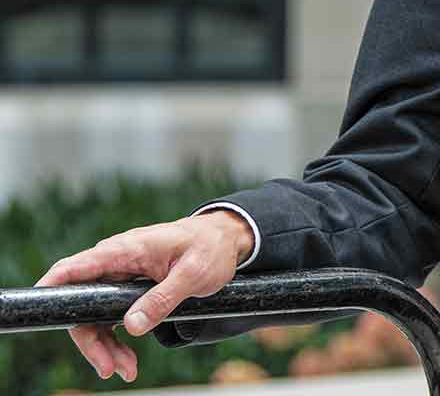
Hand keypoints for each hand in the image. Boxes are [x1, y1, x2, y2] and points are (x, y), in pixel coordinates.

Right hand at [36, 210, 253, 382]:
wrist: (225, 241)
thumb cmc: (210, 249)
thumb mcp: (194, 274)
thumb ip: (163, 298)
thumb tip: (132, 325)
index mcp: (126, 250)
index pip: (76, 268)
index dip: (53, 287)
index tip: (42, 307)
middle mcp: (116, 262)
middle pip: (82, 304)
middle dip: (91, 341)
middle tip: (109, 369)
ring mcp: (120, 276)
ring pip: (95, 317)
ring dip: (105, 347)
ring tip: (126, 370)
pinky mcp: (127, 289)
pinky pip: (110, 318)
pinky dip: (116, 340)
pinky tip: (127, 359)